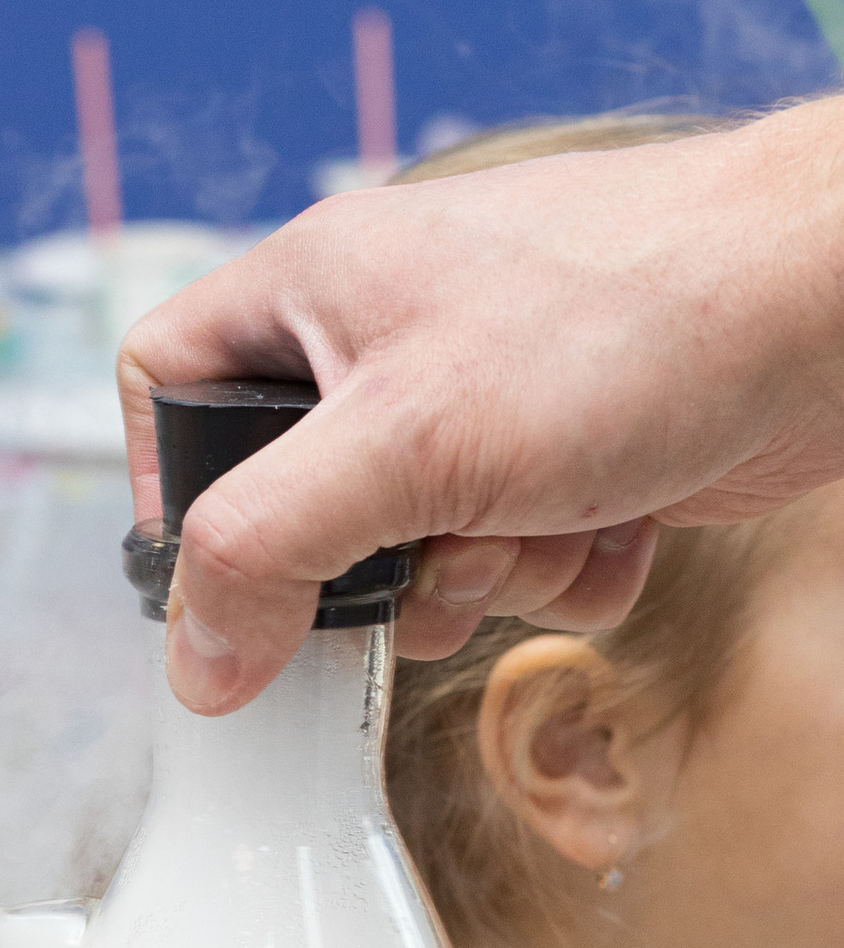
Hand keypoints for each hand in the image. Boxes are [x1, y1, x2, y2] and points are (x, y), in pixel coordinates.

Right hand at [117, 95, 843, 709]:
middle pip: (302, 506)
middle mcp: (390, 336)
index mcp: (315, 290)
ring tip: (547, 515)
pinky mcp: (571, 452)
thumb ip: (269, 552)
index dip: (174, 488)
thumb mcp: (405, 444)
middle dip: (377, 564)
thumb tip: (196, 657)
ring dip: (486, 570)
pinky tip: (617, 514)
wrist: (826, 308)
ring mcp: (486, 396)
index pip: (168, 384)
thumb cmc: (629, 316)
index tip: (229, 570)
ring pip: (418, 552)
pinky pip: (519, 559)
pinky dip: (567, 565)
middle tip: (426, 556)